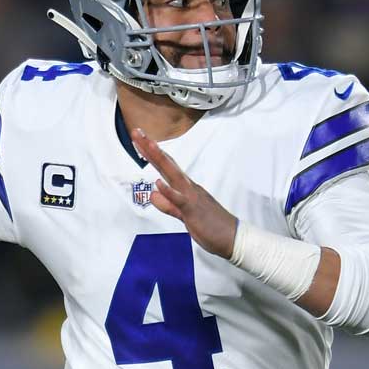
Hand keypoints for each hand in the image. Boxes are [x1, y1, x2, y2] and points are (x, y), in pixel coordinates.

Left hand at [131, 127, 237, 258]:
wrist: (233, 237)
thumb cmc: (211, 226)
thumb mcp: (183, 215)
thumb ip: (168, 204)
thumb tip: (154, 194)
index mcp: (186, 188)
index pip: (167, 166)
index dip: (153, 152)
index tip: (140, 139)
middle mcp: (188, 187)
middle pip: (166, 164)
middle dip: (150, 148)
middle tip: (136, 132)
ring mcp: (191, 197)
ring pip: (172, 174)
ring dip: (159, 159)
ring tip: (147, 144)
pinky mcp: (192, 210)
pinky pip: (179, 199)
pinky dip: (169, 191)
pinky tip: (158, 182)